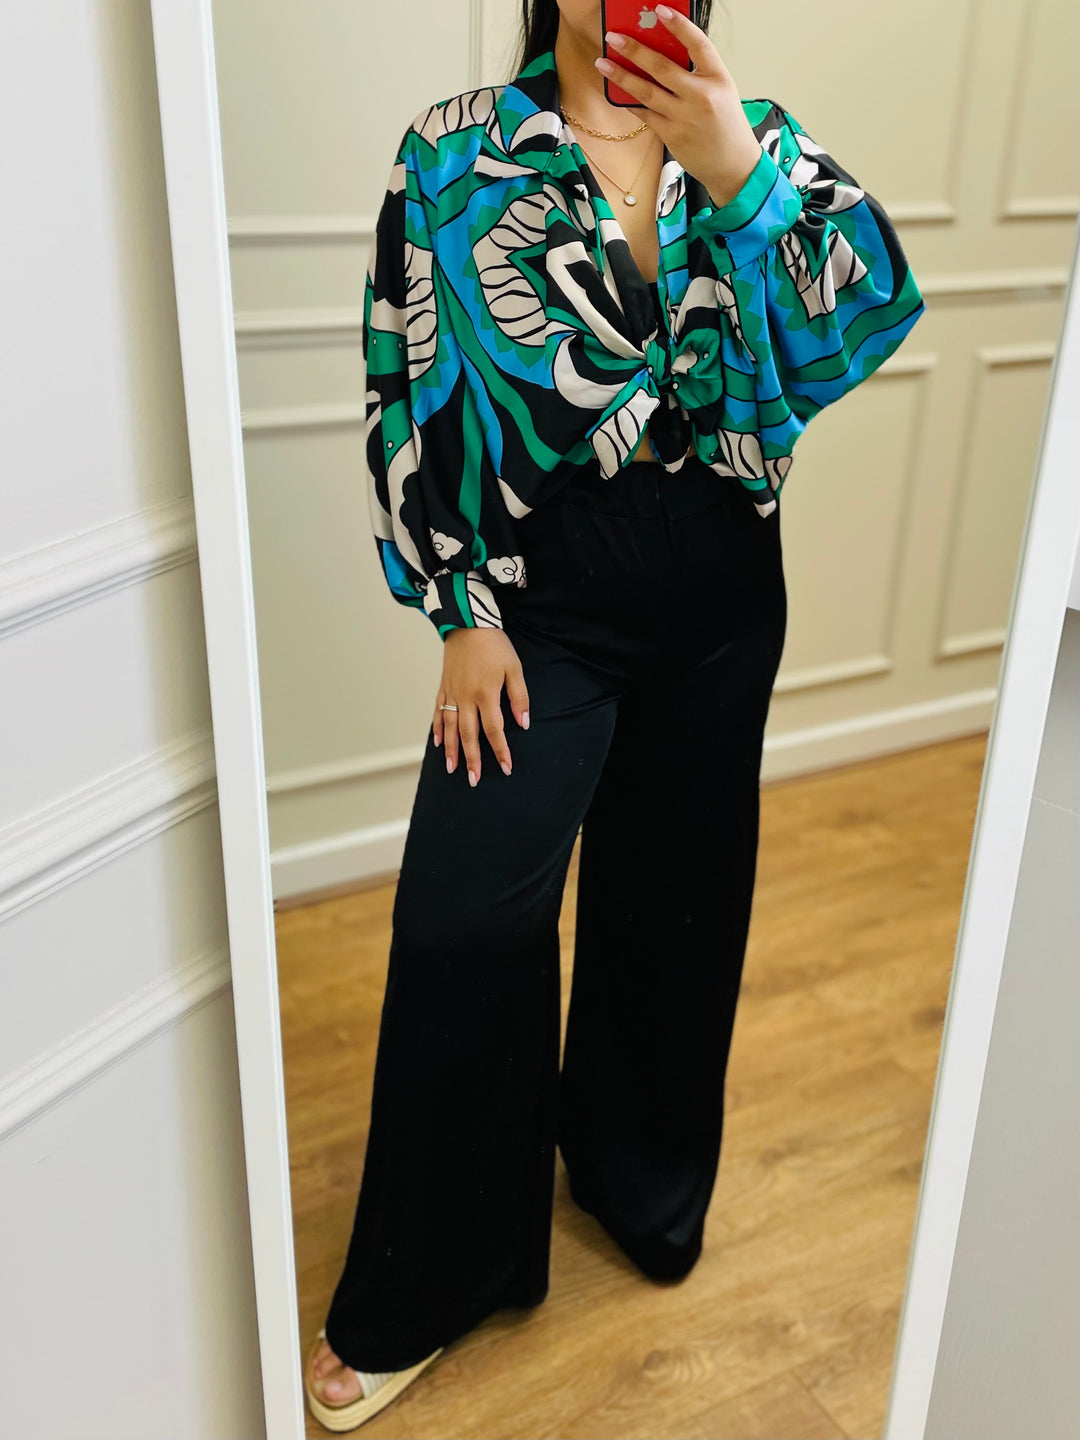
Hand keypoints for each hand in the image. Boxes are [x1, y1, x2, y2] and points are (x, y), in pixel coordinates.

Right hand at [433, 628, 530, 786]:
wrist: (467, 623)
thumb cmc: (494, 644)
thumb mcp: (514, 667)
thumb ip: (519, 697)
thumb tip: (523, 722)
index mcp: (486, 694)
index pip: (494, 730)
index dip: (500, 750)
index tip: (506, 767)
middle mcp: (466, 698)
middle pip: (469, 735)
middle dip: (472, 759)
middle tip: (474, 779)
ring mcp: (452, 694)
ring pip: (451, 728)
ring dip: (452, 751)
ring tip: (453, 769)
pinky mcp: (443, 687)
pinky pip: (438, 713)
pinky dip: (438, 729)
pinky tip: (438, 744)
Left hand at [596, 4, 762, 207]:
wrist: (733, 164)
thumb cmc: (726, 125)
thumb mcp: (721, 91)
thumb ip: (697, 73)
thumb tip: (663, 53)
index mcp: (718, 77)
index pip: (698, 43)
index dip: (678, 25)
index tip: (659, 10)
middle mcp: (701, 95)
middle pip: (662, 67)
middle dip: (635, 49)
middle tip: (614, 38)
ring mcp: (684, 117)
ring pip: (647, 91)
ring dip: (622, 76)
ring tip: (603, 62)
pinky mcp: (672, 135)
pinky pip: (645, 114)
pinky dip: (630, 102)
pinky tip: (617, 92)